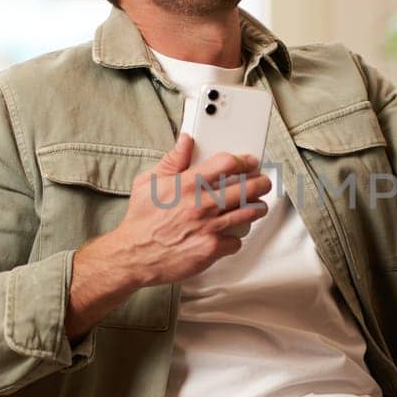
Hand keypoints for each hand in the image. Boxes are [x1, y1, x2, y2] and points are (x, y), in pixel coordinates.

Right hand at [66, 134, 270, 336]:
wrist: (134, 255)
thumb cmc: (141, 221)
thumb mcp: (149, 182)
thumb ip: (172, 160)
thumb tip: (185, 141)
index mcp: (187, 184)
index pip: (226, 163)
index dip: (243, 161)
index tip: (249, 161)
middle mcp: (201, 204)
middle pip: (246, 188)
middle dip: (260, 183)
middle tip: (262, 182)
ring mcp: (208, 227)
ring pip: (249, 213)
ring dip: (257, 208)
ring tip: (257, 206)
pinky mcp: (211, 249)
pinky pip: (236, 240)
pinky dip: (236, 237)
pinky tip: (231, 233)